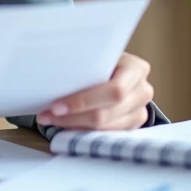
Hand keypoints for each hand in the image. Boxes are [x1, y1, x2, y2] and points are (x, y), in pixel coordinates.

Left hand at [36, 53, 152, 130]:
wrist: (117, 70)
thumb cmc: (101, 60)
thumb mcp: (97, 56)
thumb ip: (85, 65)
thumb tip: (53, 74)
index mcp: (136, 69)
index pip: (113, 91)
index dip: (83, 101)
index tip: (56, 106)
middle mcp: (143, 91)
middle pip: (107, 113)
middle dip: (73, 117)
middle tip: (46, 115)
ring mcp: (140, 111)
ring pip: (105, 128)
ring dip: (73, 125)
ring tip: (49, 119)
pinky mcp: (132, 126)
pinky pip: (105, 135)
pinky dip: (82, 131)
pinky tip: (64, 125)